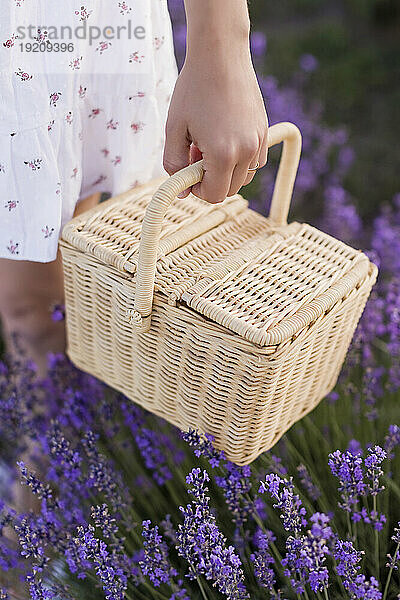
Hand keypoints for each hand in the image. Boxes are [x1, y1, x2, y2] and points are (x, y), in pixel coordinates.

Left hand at [163, 50, 267, 202]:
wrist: (220, 54)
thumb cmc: (193, 88)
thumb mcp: (174, 129)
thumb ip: (174, 164)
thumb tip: (184, 190)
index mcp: (224, 154)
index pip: (215, 195)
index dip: (198, 190)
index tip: (188, 174)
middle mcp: (246, 151)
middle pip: (230, 190)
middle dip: (210, 180)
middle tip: (195, 154)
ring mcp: (258, 141)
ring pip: (244, 177)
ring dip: (226, 171)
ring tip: (210, 145)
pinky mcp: (264, 132)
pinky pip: (254, 161)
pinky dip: (240, 160)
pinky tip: (225, 138)